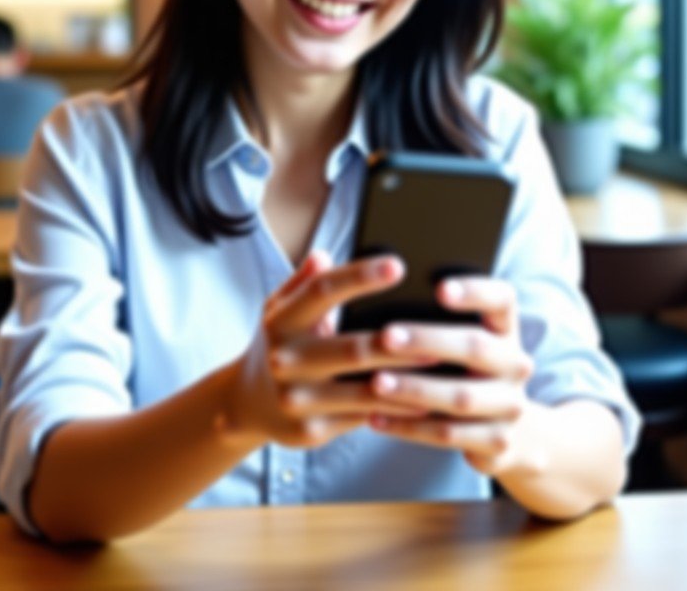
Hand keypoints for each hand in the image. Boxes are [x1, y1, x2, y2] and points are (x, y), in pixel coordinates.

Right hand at [221, 249, 433, 449]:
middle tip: (435, 328)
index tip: (397, 266)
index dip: (361, 277)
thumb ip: (303, 282)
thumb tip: (323, 256)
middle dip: (398, 341)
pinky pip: (364, 418)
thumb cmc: (277, 344)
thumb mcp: (280, 308)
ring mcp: (298, 399)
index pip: (322, 291)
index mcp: (281, 320)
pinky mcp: (312, 430)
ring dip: (405, 378)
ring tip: (440, 363)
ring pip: (363, 391)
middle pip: (351, 349)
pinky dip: (396, 410)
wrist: (247, 403)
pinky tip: (424, 399)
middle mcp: (286, 360)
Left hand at [366, 276, 541, 477]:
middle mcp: (515, 364)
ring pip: (460, 398)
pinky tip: (376, 417)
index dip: (474, 291)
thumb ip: (433, 319)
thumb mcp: (460, 338)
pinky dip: (409, 427)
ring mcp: (511, 405)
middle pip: (475, 347)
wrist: (509, 429)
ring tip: (375, 382)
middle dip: (427, 341)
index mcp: (506, 328)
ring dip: (414, 390)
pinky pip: (448, 434)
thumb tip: (380, 297)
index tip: (439, 287)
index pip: (501, 299)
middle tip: (386, 336)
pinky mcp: (497, 442)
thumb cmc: (463, 367)